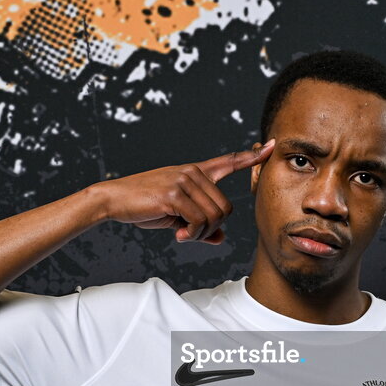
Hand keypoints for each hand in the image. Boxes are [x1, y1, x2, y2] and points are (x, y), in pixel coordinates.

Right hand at [92, 138, 274, 243]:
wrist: (114, 199)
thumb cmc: (144, 206)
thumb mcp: (176, 216)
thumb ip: (200, 225)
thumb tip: (220, 239)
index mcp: (195, 172)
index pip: (228, 161)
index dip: (251, 156)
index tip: (271, 146)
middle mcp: (192, 172)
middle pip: (225, 208)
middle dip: (212, 229)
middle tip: (192, 235)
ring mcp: (184, 181)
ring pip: (214, 217)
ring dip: (202, 234)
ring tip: (184, 235)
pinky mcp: (175, 194)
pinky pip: (199, 221)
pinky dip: (192, 234)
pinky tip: (178, 235)